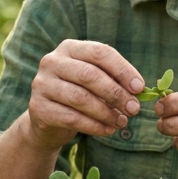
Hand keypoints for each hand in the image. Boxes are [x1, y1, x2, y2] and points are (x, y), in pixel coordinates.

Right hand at [25, 40, 143, 150]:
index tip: (139, 87)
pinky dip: (94, 126)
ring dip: (106, 112)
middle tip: (134, 109)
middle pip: (89, 75)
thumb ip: (113, 80)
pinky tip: (107, 130)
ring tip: (122, 122)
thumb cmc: (78, 95)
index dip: (122, 69)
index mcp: (69, 48)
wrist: (47, 120)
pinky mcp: (38, 108)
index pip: (99, 52)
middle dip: (116, 93)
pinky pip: (71, 118)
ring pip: (80, 98)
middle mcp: (52, 62)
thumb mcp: (94, 82)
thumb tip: (138, 90)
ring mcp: (41, 84)